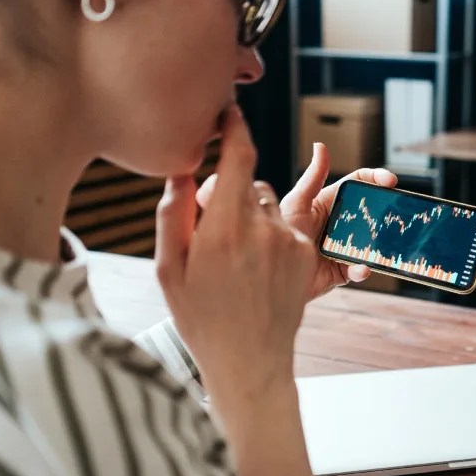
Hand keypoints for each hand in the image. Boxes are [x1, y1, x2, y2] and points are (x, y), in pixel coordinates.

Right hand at [155, 103, 315, 401]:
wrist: (250, 362)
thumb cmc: (200, 318)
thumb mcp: (167, 269)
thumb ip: (172, 214)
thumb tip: (180, 171)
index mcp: (223, 229)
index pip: (238, 158)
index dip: (235, 128)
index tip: (229, 112)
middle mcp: (263, 229)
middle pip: (248, 183)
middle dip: (229, 194)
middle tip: (211, 232)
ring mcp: (291, 242)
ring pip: (269, 204)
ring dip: (252, 215)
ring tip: (235, 260)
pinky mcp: (308, 254)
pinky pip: (289, 224)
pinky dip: (272, 234)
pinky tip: (256, 269)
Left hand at [197, 142, 397, 300]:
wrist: (257, 276)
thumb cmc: (270, 234)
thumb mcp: (293, 203)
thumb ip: (308, 179)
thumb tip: (320, 147)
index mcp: (326, 204)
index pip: (356, 185)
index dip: (373, 178)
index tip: (388, 179)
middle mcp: (337, 224)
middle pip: (370, 211)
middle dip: (386, 209)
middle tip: (398, 209)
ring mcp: (341, 247)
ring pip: (370, 241)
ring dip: (378, 242)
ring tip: (381, 242)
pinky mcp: (340, 272)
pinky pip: (358, 269)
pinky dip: (361, 269)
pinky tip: (359, 268)